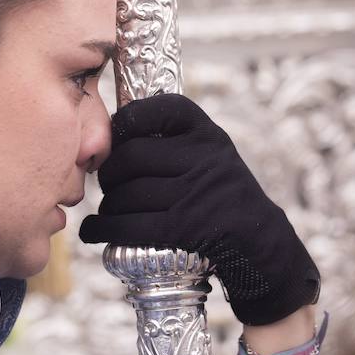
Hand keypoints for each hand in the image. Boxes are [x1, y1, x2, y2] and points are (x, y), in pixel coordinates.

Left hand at [80, 93, 319, 325]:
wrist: (261, 244)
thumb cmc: (220, 195)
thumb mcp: (209, 154)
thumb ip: (171, 140)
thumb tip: (107, 134)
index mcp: (206, 132)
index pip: (153, 110)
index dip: (124, 123)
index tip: (115, 140)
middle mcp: (204, 156)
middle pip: (130, 157)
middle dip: (108, 173)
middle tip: (106, 185)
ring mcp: (197, 192)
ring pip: (127, 194)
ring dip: (107, 207)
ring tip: (108, 210)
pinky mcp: (187, 228)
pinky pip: (131, 225)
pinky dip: (103, 229)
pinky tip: (92, 232)